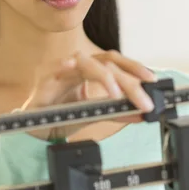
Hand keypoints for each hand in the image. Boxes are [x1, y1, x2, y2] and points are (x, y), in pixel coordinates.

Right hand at [21, 50, 156, 140]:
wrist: (35, 128)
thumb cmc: (62, 115)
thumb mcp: (94, 113)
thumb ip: (117, 111)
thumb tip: (143, 113)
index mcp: (91, 69)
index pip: (116, 61)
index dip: (135, 67)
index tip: (153, 81)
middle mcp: (78, 65)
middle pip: (107, 63)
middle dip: (128, 81)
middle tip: (143, 101)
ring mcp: (62, 69)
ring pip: (87, 63)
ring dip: (105, 78)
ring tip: (117, 95)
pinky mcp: (46, 78)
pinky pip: (57, 68)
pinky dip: (66, 66)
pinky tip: (72, 66)